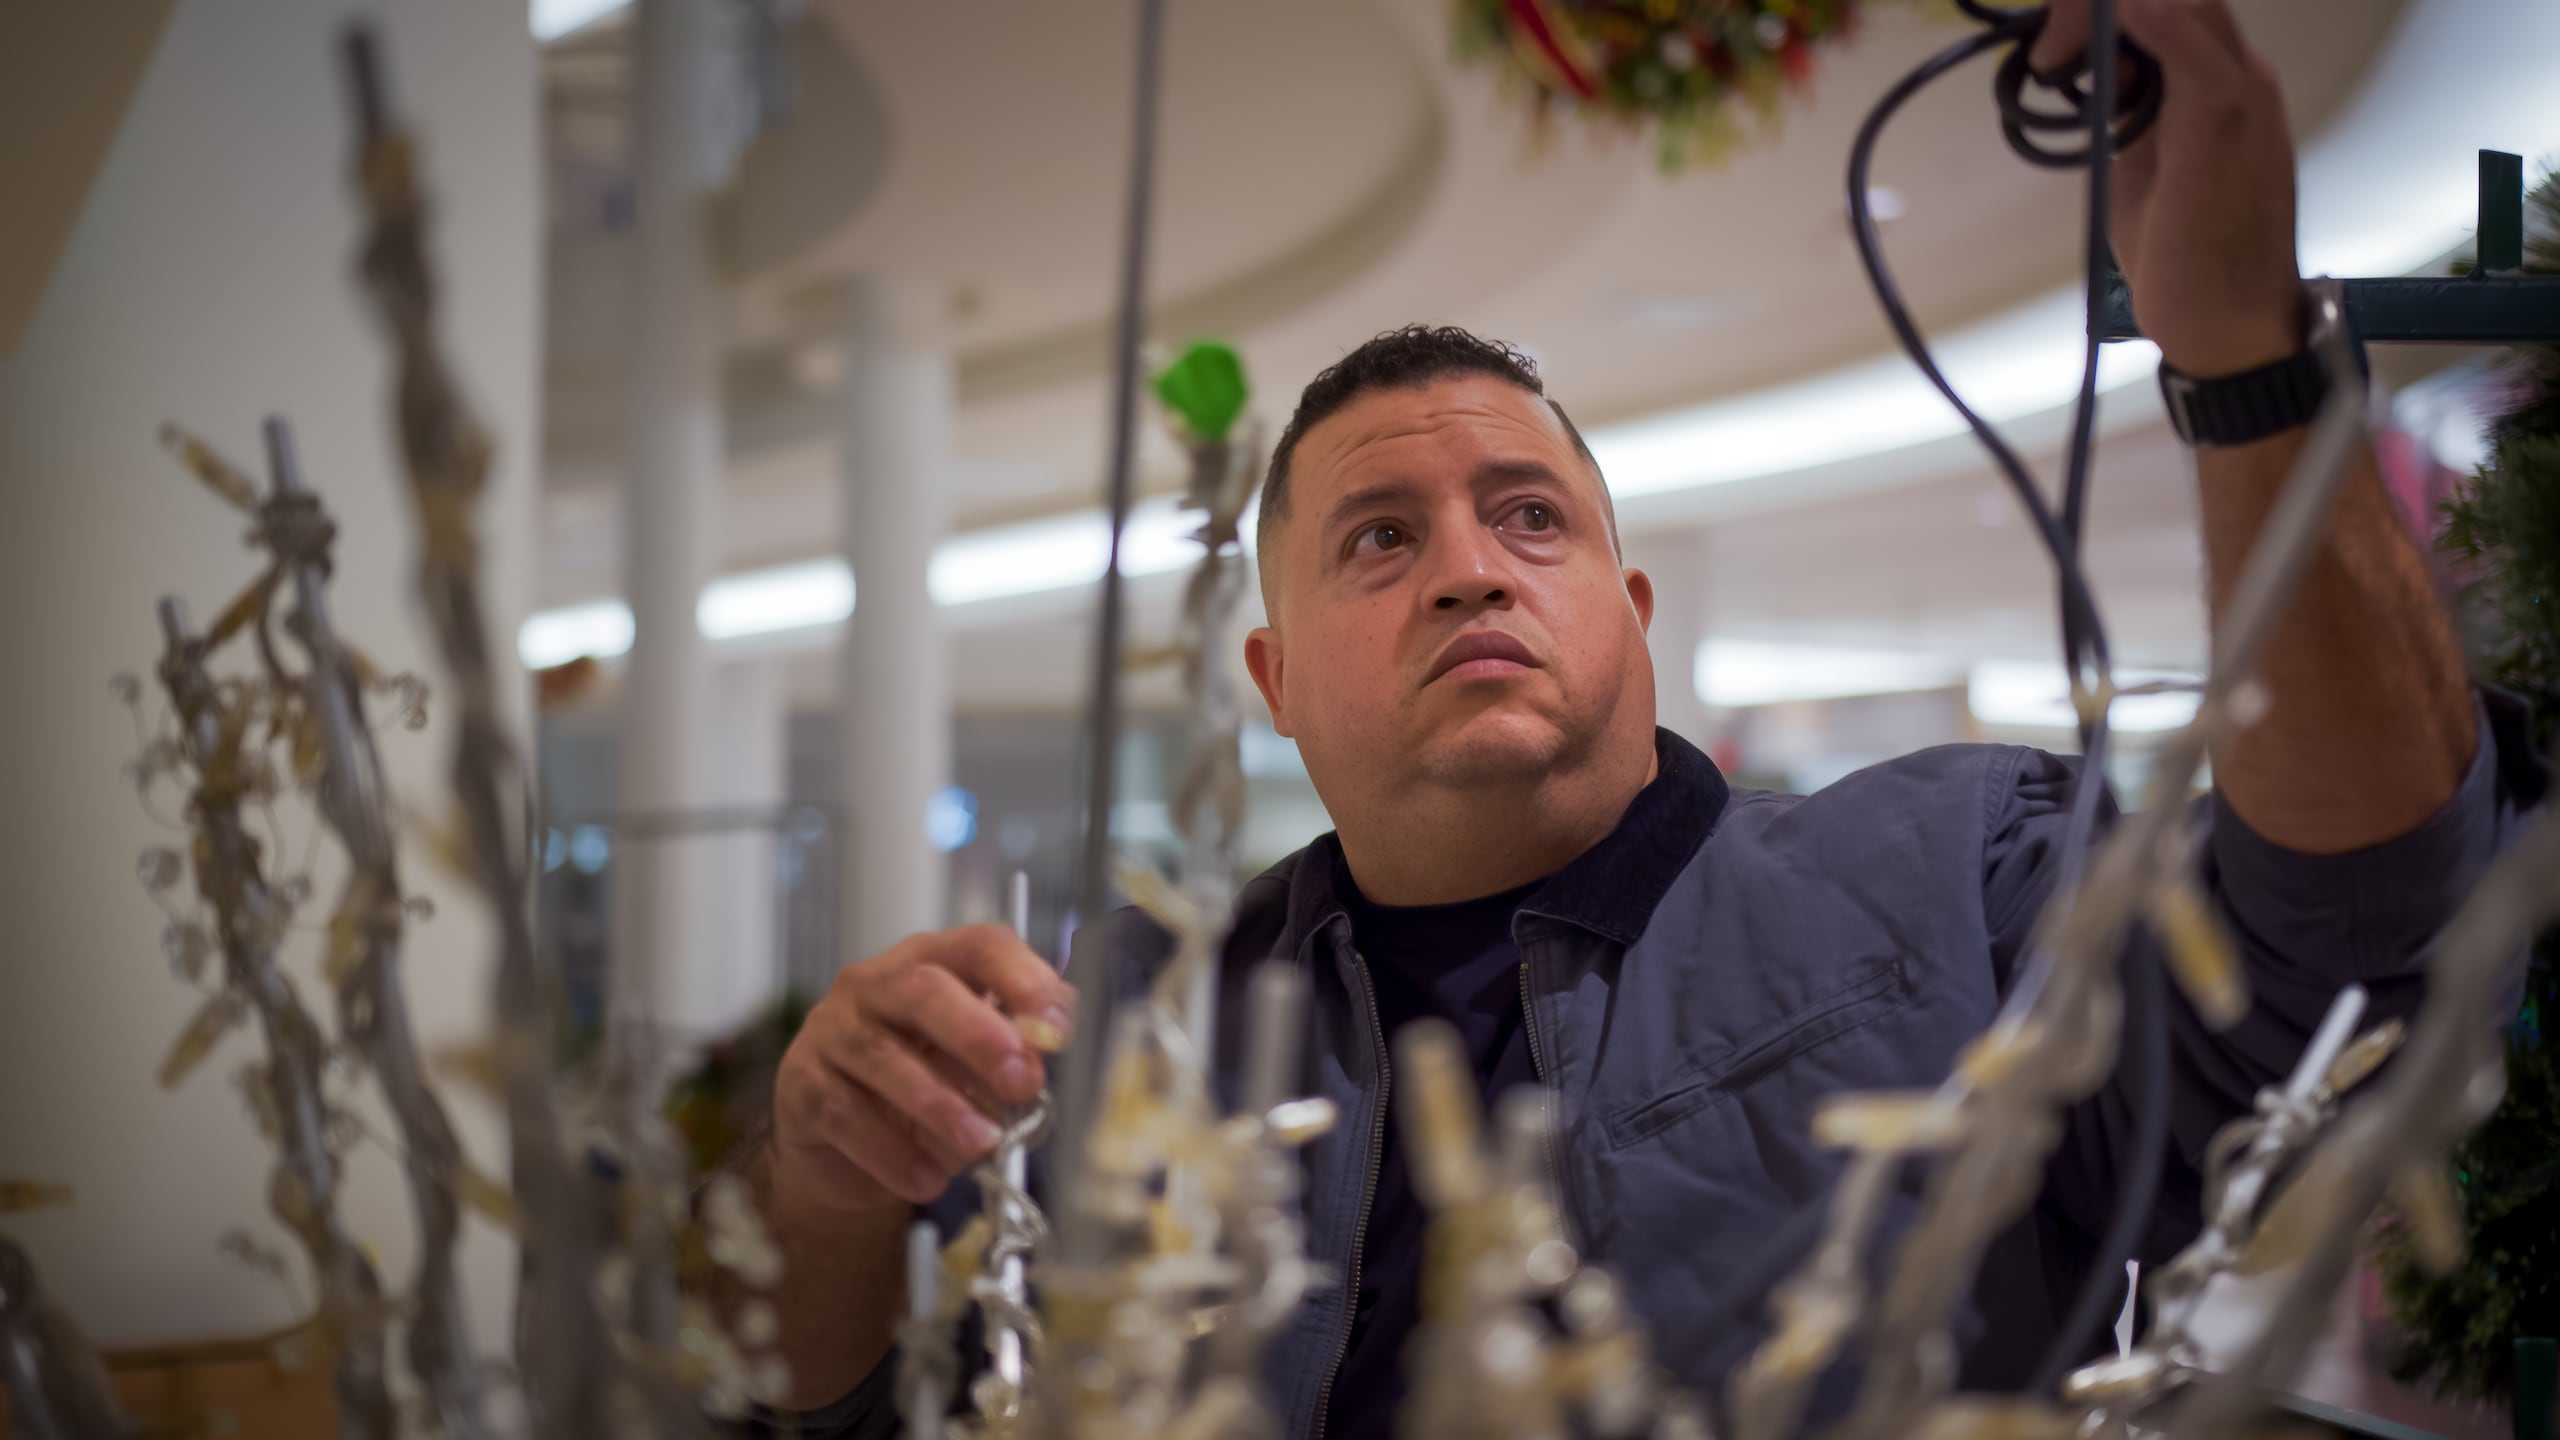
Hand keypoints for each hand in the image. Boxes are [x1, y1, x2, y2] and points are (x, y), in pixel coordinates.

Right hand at [771, 925, 1074, 1213]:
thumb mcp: (976, 1070)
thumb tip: (1039, 1061)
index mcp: (934, 964)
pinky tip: (926, 1178)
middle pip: (924, 989)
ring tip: (981, 1144)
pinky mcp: (801, 1081)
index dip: (1023, 979)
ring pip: (881, 1055)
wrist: (849, 1152)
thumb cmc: (924, 1090)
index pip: (980, 946)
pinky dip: (891, 1151)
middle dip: (979, 1035)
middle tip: (1021, 1081)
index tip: (1056, 1028)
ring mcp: (832, 1029)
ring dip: (940, 1104)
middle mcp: (876, 984)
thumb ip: (1010, 1058)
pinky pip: (843, 1111)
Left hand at [2032, 0, 2303, 375]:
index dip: (2106, 12)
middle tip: (2048, 47)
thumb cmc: (2188, 252)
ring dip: (2111, 11)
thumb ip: (2129, 112)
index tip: (2053, 48)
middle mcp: (2239, 74)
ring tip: (2056, 47)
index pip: (2171, 5)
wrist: (2228, 319)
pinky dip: (2158, 22)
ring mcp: (2239, 93)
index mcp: (2220, 82)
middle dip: (2099, 6)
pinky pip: (2195, 51)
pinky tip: (2123, 13)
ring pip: (2188, 3)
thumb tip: (2100, 72)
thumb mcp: (2144, 164)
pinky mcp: (2223, 123)